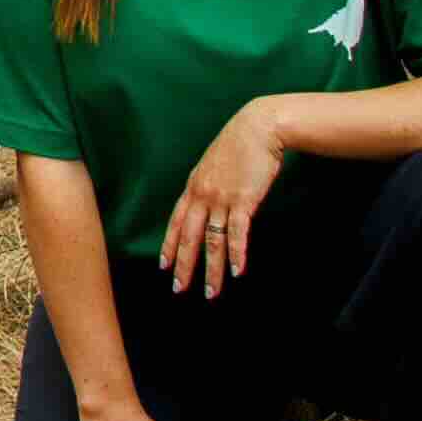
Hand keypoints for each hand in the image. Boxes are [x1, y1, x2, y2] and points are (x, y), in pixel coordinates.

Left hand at [161, 98, 285, 296]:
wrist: (258, 128)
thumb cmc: (239, 145)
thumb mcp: (214, 165)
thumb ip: (208, 185)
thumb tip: (209, 203)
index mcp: (193, 187)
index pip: (175, 222)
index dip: (168, 246)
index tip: (163, 266)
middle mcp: (202, 196)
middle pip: (188, 238)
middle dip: (183, 267)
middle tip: (178, 290)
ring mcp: (221, 199)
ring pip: (212, 242)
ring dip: (212, 270)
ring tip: (211, 292)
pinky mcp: (243, 201)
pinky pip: (237, 233)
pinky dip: (237, 254)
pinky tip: (237, 272)